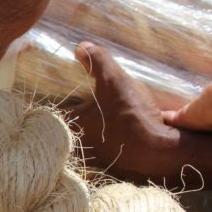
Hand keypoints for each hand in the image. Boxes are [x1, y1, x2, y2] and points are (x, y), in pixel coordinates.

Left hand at [69, 42, 211, 184]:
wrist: (158, 151)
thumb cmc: (130, 115)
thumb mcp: (114, 81)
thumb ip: (98, 62)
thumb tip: (81, 46)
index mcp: (70, 125)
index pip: (54, 114)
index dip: (57, 105)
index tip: (61, 98)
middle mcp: (76, 145)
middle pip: (68, 128)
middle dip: (74, 119)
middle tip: (82, 107)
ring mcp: (93, 158)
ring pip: (85, 140)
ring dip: (91, 131)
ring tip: (100, 119)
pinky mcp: (111, 165)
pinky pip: (103, 150)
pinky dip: (108, 141)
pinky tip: (119, 133)